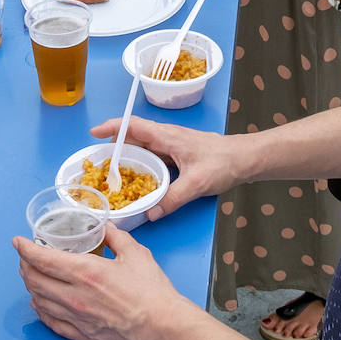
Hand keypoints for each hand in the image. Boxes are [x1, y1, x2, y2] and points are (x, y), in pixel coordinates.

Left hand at [15, 225, 191, 339]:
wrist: (164, 328)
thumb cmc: (152, 292)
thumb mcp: (135, 252)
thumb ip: (115, 236)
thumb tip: (105, 227)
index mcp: (85, 272)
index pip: (42, 259)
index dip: (25, 249)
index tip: (18, 241)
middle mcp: (75, 296)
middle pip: (34, 279)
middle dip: (24, 265)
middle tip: (25, 256)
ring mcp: (77, 318)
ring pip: (40, 301)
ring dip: (30, 285)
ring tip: (30, 275)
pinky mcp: (83, 335)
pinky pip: (51, 323)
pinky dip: (41, 310)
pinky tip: (40, 303)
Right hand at [87, 114, 237, 219]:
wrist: (247, 158)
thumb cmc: (224, 162)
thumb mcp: (197, 183)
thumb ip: (173, 198)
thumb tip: (150, 213)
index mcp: (166, 136)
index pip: (133, 125)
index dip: (111, 127)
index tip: (94, 133)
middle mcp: (166, 137)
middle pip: (134, 137)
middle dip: (115, 148)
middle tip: (101, 165)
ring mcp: (173, 145)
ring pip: (144, 148)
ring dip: (129, 157)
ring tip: (116, 175)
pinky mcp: (179, 154)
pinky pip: (154, 157)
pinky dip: (143, 165)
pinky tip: (142, 180)